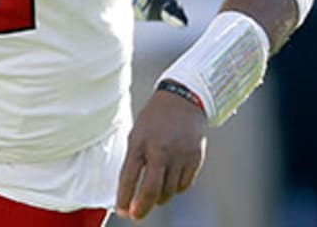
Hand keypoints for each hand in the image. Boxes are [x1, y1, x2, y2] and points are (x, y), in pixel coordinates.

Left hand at [114, 89, 205, 219]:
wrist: (183, 100)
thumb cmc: (155, 120)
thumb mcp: (137, 133)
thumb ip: (134, 159)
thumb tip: (129, 191)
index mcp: (140, 141)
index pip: (129, 177)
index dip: (124, 198)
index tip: (121, 211)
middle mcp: (160, 149)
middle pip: (151, 190)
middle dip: (142, 208)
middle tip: (136, 215)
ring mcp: (180, 155)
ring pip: (169, 191)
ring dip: (159, 198)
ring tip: (153, 194)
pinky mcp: (195, 159)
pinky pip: (184, 185)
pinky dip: (175, 189)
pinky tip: (169, 182)